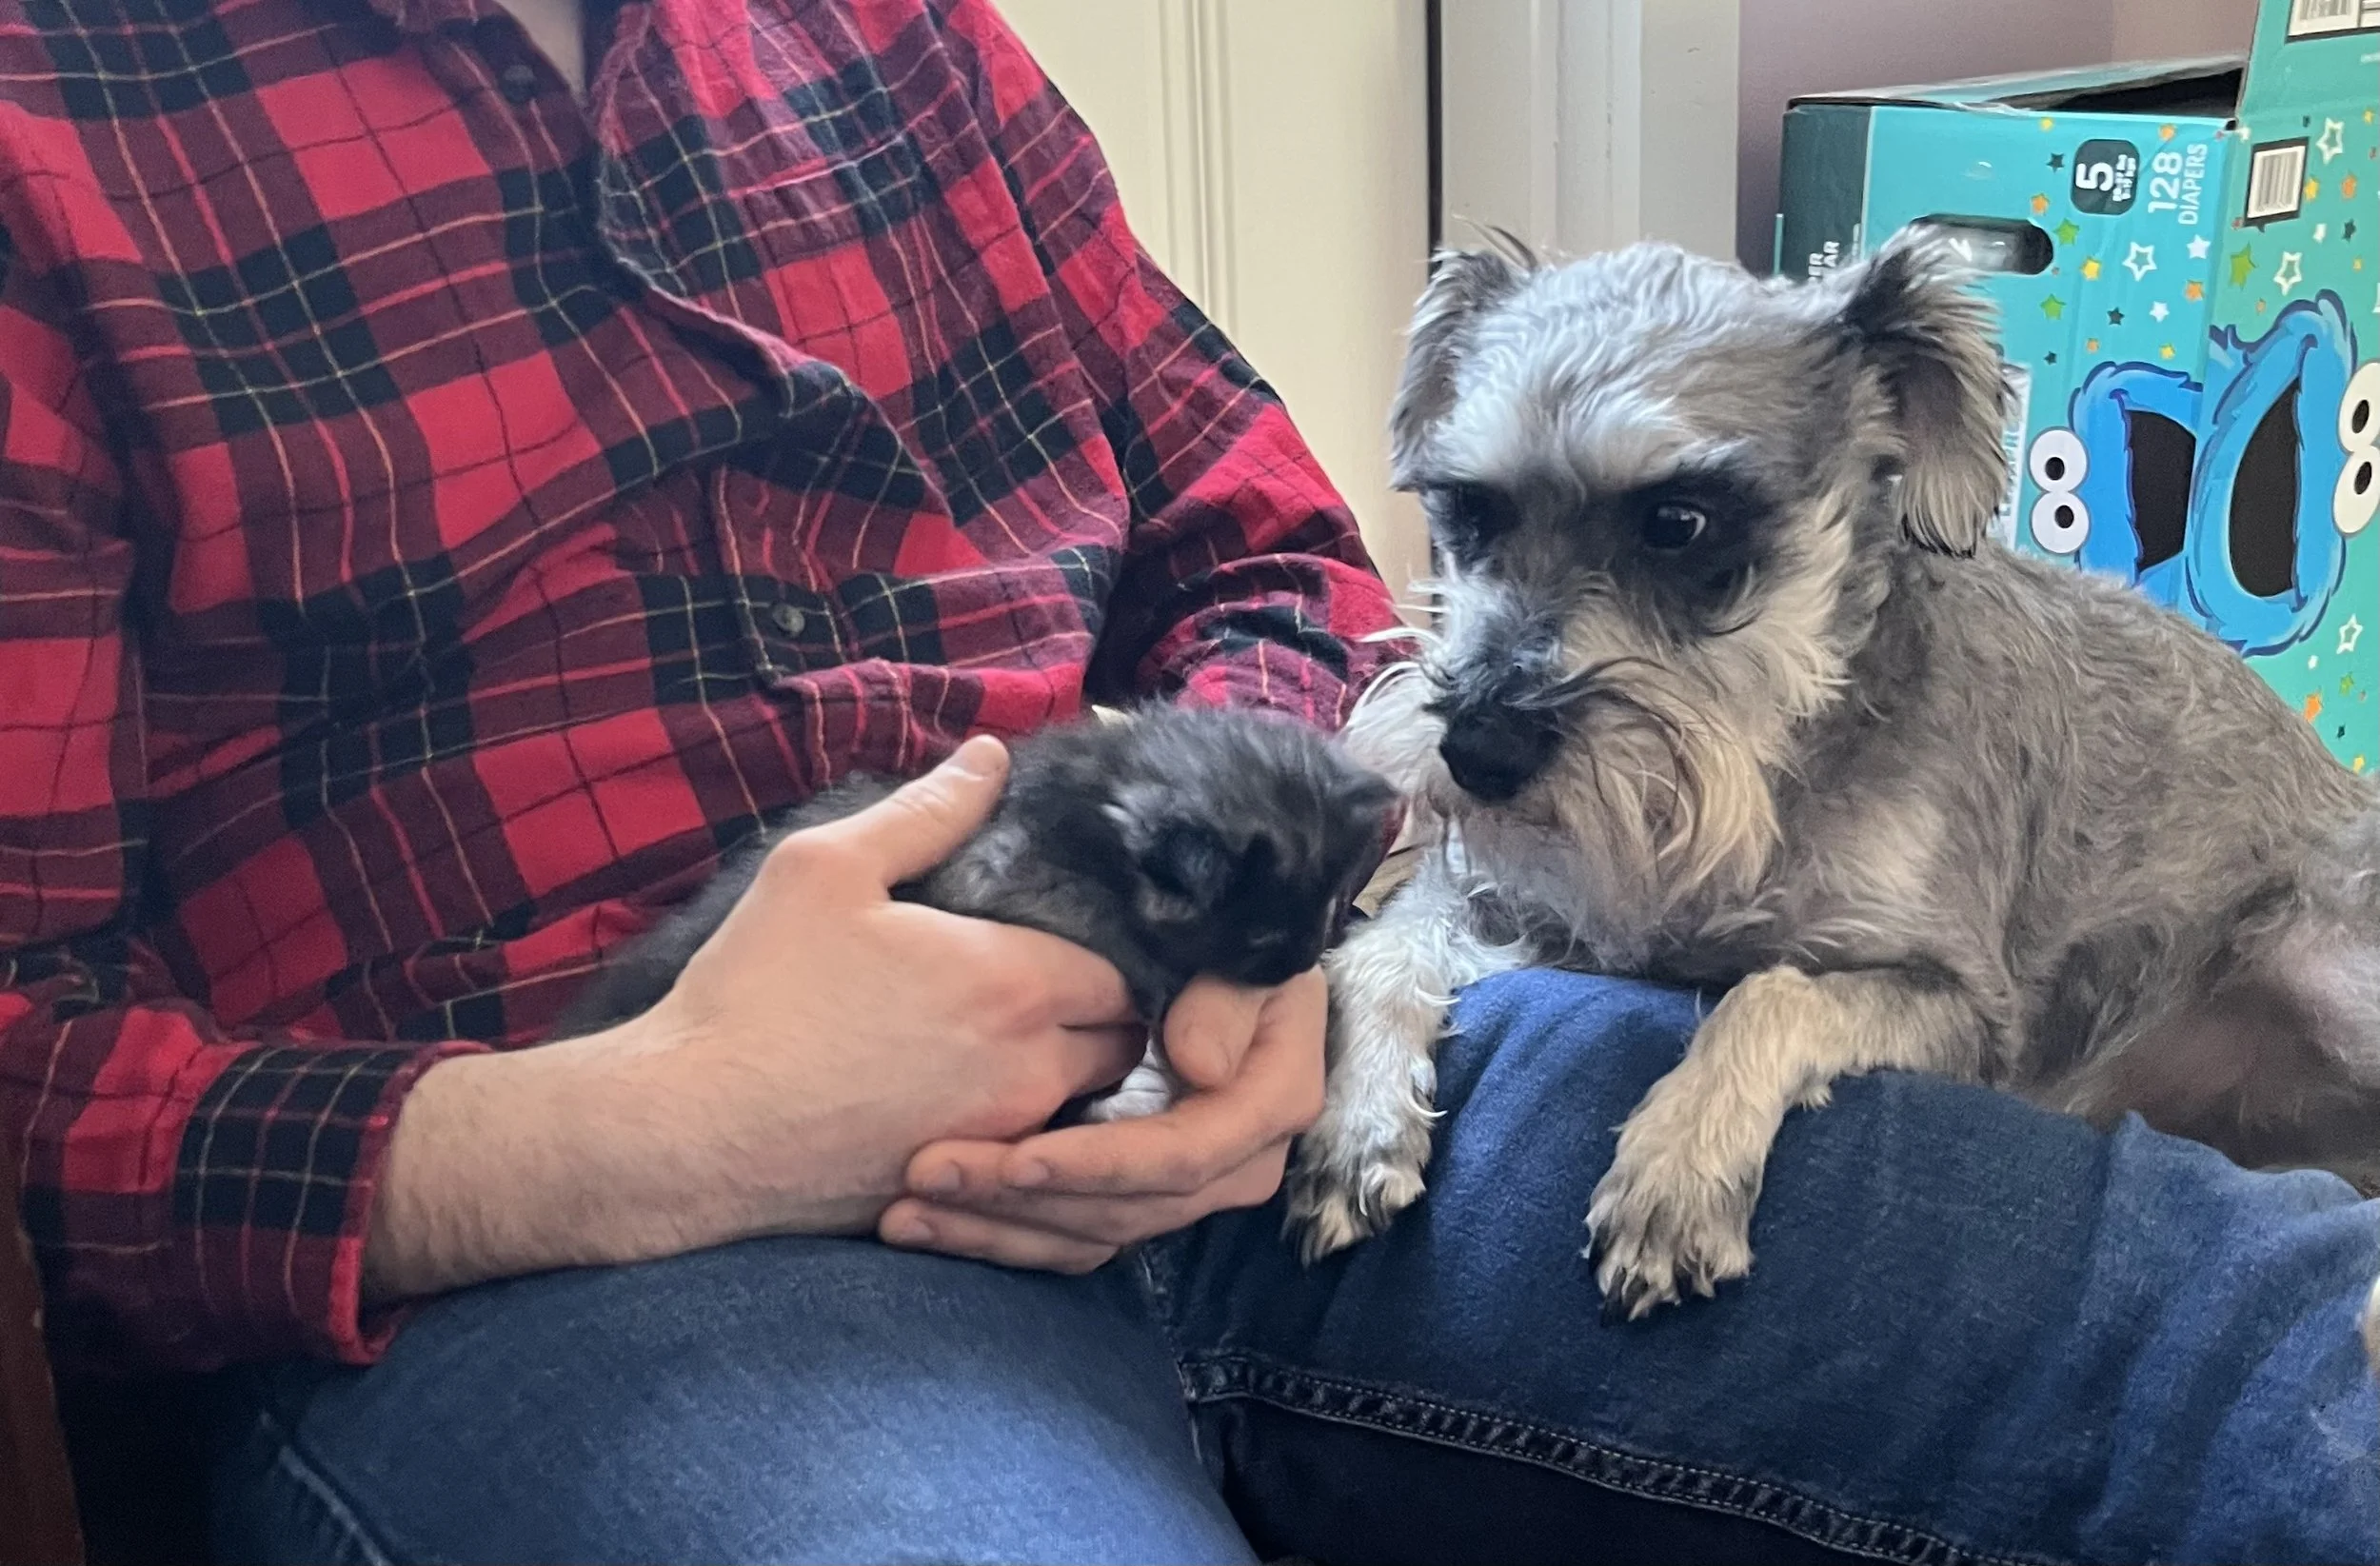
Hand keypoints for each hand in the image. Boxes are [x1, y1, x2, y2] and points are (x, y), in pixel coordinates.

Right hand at [364, 736, 1144, 1302]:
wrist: (687, 1131)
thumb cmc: (755, 992)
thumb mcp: (827, 868)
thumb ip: (926, 810)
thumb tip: (992, 757)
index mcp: (1015, 983)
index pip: (1123, 973)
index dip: (1108, 955)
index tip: (1070, 941)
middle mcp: (1029, 1072)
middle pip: (1120, 1047)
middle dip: (1104, 1019)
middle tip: (1056, 994)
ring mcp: (998, 1143)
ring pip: (1081, 1109)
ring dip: (1069, 1078)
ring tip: (1017, 1048)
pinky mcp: (959, 1196)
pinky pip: (1028, 1162)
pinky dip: (1024, 1135)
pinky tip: (969, 1106)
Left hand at [879, 967, 1328, 1271]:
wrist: (1229, 950)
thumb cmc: (1229, 933)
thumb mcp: (1244, 945)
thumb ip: (1226, 996)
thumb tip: (1201, 1066)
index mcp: (1270, 1100)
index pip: (1183, 1155)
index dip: (1099, 1165)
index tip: (1018, 1158)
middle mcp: (1236, 1161)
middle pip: (1125, 1208)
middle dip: (1024, 1200)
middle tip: (928, 1172)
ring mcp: (1184, 1186)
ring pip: (1090, 1233)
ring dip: (996, 1227)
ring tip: (905, 1210)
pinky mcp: (1136, 1192)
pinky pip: (1068, 1233)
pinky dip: (996, 1232)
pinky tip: (922, 1220)